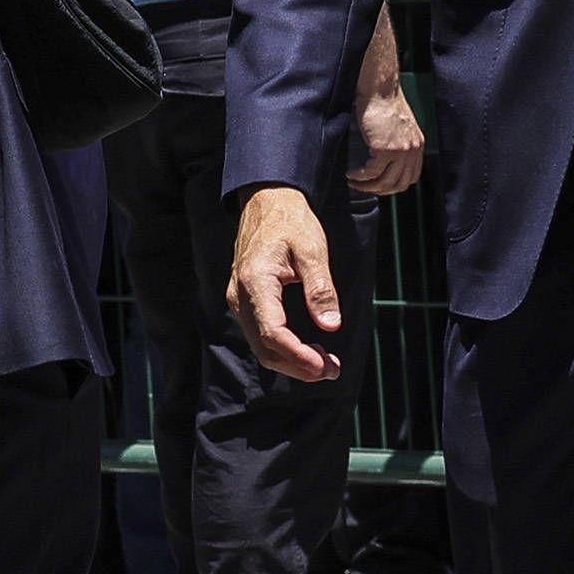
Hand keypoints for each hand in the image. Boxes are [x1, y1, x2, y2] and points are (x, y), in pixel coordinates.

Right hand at [227, 186, 344, 381]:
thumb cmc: (291, 222)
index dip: (297, 356)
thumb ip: (321, 288)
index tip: (324, 366)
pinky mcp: (246, 303)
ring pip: (262, 346)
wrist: (266, 202)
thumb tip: (331, 325)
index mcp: (256, 282)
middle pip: (265, 347)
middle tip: (334, 370)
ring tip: (326, 365)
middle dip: (299, 366)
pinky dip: (285, 350)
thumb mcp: (313, 249)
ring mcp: (240, 301)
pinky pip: (261, 336)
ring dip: (293, 362)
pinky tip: (309, 351)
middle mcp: (241, 296)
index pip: (272, 332)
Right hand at [348, 76, 423, 198]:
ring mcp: (400, 151)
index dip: (393, 185)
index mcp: (417, 145)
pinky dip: (359, 176)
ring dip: (367, 186)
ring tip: (354, 182)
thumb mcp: (397, 127)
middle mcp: (412, 150)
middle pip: (399, 184)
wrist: (379, 88)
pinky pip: (371, 172)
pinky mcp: (385, 148)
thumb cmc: (383, 101)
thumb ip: (396, 144)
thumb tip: (382, 162)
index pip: (411, 176)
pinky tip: (351, 173)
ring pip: (385, 182)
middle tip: (364, 188)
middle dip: (379, 190)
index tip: (378, 185)